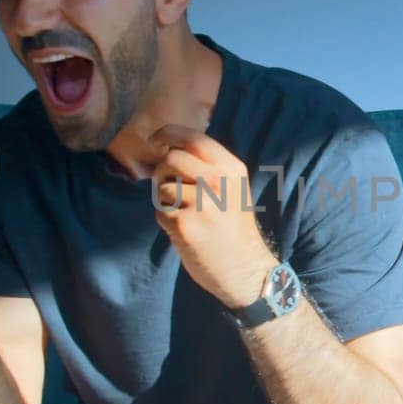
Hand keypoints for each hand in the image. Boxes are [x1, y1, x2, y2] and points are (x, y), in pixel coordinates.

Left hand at [149, 124, 276, 308]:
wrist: (246, 270)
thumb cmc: (233, 228)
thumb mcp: (232, 189)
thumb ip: (208, 167)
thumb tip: (168, 148)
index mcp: (232, 169)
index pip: (194, 138)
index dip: (168, 134)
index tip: (156, 140)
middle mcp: (218, 181)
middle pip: (171, 159)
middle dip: (162, 173)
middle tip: (170, 189)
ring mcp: (202, 203)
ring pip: (162, 187)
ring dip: (165, 201)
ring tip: (185, 215)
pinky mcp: (185, 225)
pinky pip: (160, 212)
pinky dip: (166, 222)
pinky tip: (185, 232)